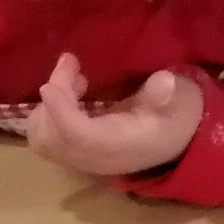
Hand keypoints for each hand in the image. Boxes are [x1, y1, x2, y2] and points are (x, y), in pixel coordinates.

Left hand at [26, 56, 205, 180]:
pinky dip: (46, 113)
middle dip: (53, 98)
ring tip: (72, 77)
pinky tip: (67, 92)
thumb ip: (167, 94)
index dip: (60, 113)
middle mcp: (97, 158)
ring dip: (47, 105)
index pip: (79, 136)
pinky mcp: (76, 152)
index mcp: (121, 147)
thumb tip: (164, 81)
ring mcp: (83, 159)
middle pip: (54, 136)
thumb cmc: (177, 116)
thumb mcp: (180, 101)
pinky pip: (46, 139)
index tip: (49, 85)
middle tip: (71, 64)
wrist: (179, 140)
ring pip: (43, 140)